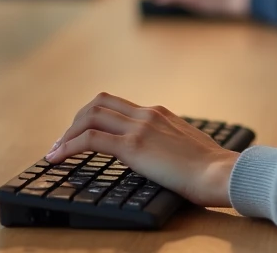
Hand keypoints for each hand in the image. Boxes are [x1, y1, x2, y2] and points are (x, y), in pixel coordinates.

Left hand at [46, 92, 238, 206]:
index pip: (117, 104)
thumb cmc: (211, 169)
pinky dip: (67, 146)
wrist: (222, 173)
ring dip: (67, 133)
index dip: (93, 116)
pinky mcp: (134, 146)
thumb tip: (161, 155)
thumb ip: (170, 143)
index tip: (80, 133)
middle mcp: (148, 113)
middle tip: (62, 143)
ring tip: (54, 152)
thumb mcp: (188, 147)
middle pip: (99, 103)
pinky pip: (90, 139)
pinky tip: (57, 158)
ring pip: (90, 116)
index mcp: (159, 113)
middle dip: (75, 121)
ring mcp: (140, 127)